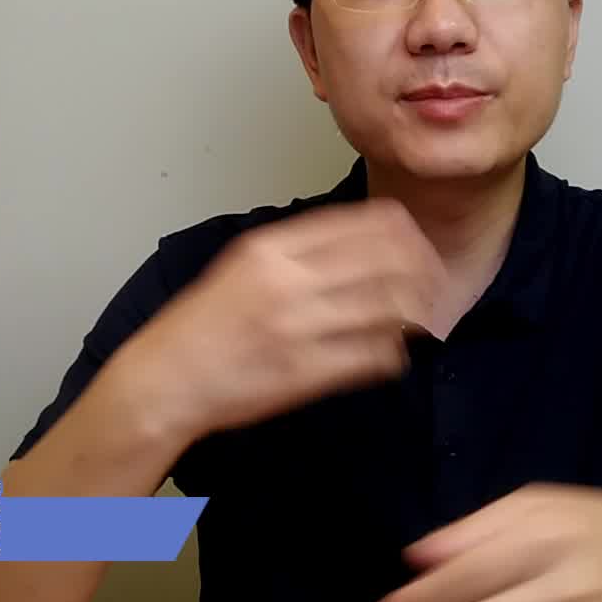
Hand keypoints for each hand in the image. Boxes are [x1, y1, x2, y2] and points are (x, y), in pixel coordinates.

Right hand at [110, 198, 446, 439]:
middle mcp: (288, 282)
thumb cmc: (203, 325)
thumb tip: (360, 238)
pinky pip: (374, 357)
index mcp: (273, 248)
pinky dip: (394, 352)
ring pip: (389, 308)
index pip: (364, 222)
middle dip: (422, 271)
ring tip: (421, 317)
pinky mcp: (306, 374)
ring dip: (415, 313)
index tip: (416, 243)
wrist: (167, 379)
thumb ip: (298, 247)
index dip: (404, 232)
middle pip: (387, 261)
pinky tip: (394, 350)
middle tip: (434, 282)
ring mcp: (299, 329)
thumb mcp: (243, 264)